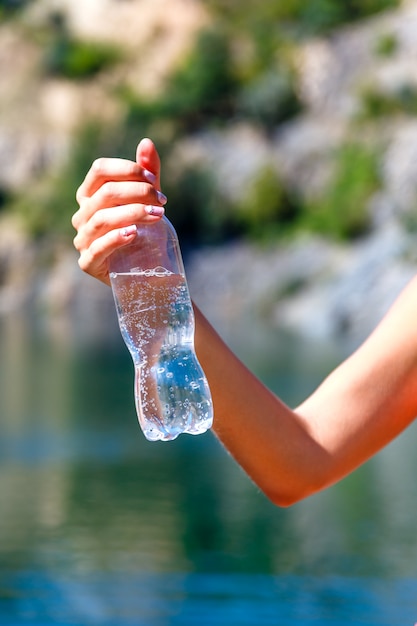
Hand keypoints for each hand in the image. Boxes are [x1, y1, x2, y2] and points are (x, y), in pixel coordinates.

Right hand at [72, 138, 166, 285]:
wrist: (150, 272)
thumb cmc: (147, 233)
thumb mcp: (149, 200)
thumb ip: (148, 173)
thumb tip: (147, 142)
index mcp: (90, 195)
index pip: (99, 170)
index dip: (127, 170)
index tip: (154, 180)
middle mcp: (82, 215)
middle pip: (104, 193)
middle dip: (138, 192)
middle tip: (163, 200)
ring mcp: (83, 240)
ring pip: (102, 219)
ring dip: (133, 213)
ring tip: (158, 215)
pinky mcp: (88, 263)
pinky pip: (97, 248)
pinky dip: (116, 238)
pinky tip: (135, 234)